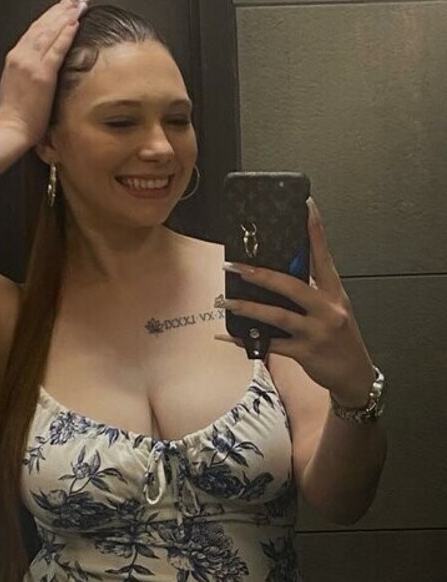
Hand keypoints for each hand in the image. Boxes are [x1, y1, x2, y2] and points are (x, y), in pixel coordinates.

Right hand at [0, 0, 94, 146]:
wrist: (9, 130)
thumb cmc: (14, 115)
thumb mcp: (14, 84)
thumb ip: (26, 68)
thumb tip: (41, 60)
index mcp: (14, 58)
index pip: (34, 29)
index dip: (51, 14)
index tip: (64, 3)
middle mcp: (21, 56)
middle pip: (43, 25)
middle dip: (62, 7)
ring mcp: (31, 64)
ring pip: (50, 32)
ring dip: (67, 14)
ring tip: (81, 1)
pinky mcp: (42, 74)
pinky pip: (56, 48)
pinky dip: (66, 33)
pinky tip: (75, 21)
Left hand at [220, 199, 375, 405]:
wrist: (354, 375)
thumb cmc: (340, 339)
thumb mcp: (333, 310)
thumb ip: (311, 293)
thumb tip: (279, 276)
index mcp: (334, 294)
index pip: (323, 256)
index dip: (315, 231)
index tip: (305, 207)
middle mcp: (327, 309)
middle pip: (292, 285)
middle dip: (261, 274)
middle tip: (235, 266)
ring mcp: (316, 331)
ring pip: (277, 315)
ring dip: (248, 307)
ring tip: (226, 300)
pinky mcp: (305, 353)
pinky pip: (270, 344)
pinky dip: (246, 340)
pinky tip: (229, 334)